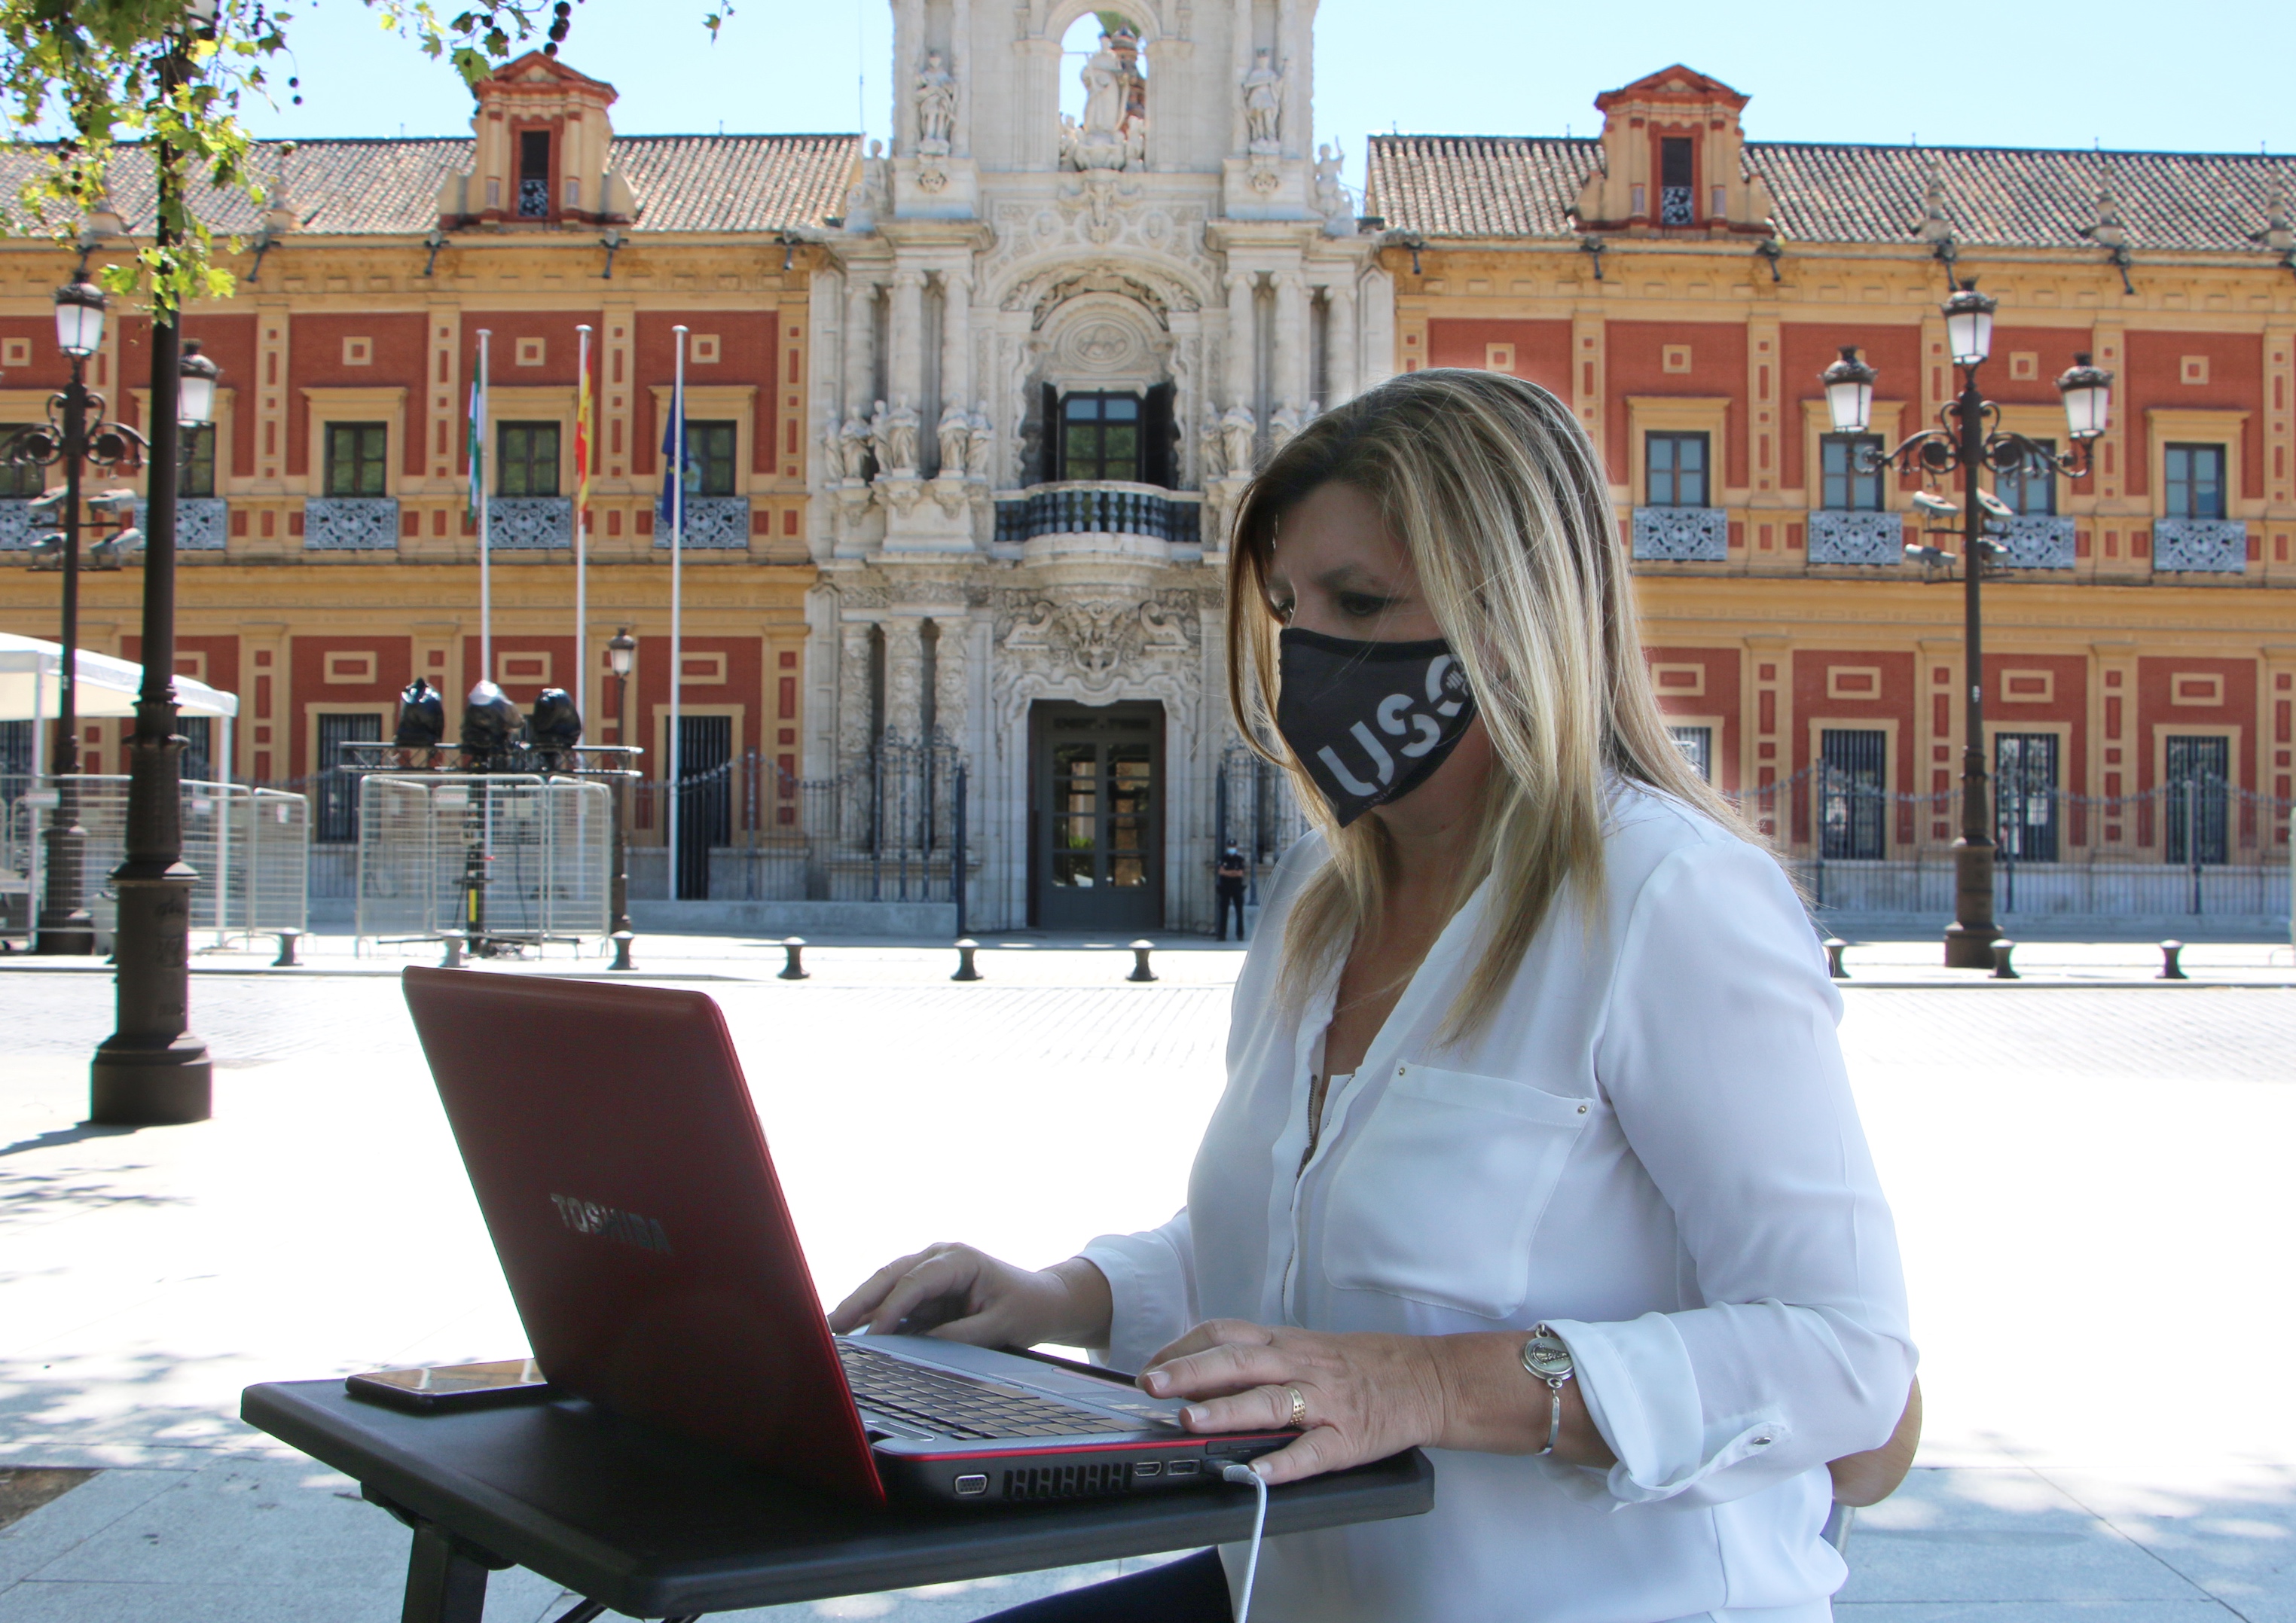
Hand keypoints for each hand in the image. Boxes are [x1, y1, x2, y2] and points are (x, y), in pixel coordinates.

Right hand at [828, 1243, 1111, 1350]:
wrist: (1043, 1302)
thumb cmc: (1027, 1308)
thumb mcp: (1002, 1325)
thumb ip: (963, 1335)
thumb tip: (924, 1345)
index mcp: (959, 1259)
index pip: (916, 1280)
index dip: (892, 1306)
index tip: (875, 1332)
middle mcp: (938, 1259)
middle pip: (891, 1276)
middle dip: (860, 1300)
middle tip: (832, 1324)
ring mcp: (929, 1274)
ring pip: (887, 1288)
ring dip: (861, 1308)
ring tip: (833, 1331)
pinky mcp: (926, 1293)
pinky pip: (896, 1304)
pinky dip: (875, 1318)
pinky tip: (855, 1334)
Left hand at [1138, 1319, 1448, 1485]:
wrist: (1427, 1379)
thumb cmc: (1361, 1365)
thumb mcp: (1306, 1348)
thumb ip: (1261, 1357)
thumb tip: (1201, 1373)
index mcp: (1286, 1344)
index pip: (1226, 1335)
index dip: (1185, 1347)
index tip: (1153, 1364)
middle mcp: (1300, 1366)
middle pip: (1238, 1362)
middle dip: (1190, 1372)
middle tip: (1152, 1385)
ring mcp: (1325, 1402)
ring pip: (1270, 1401)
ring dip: (1227, 1411)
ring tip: (1191, 1421)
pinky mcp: (1348, 1437)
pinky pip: (1313, 1451)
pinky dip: (1284, 1462)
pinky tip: (1258, 1474)